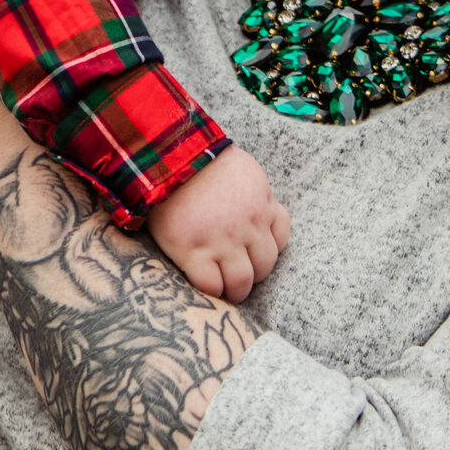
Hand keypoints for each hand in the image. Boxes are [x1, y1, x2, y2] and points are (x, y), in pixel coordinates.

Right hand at [144, 146, 292, 302]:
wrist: (169, 159)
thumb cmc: (202, 159)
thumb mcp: (244, 170)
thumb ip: (257, 193)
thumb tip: (263, 210)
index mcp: (261, 205)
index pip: (280, 238)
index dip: (267, 250)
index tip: (255, 255)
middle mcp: (247, 227)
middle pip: (264, 265)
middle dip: (255, 275)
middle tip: (240, 277)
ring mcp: (221, 242)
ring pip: (241, 282)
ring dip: (236, 290)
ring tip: (226, 290)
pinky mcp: (192, 252)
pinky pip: (210, 285)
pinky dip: (211, 290)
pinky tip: (204, 284)